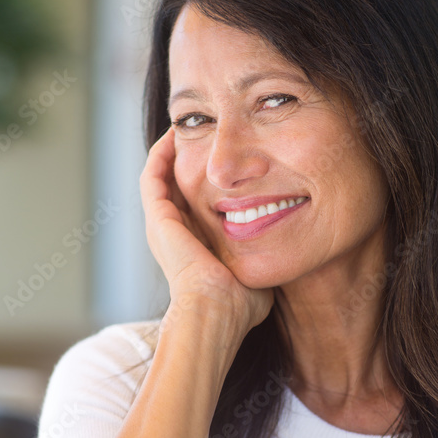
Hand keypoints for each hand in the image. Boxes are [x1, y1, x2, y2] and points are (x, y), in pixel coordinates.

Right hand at [139, 127, 273, 331]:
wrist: (217, 311)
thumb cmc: (239, 305)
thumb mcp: (255, 272)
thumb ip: (264, 259)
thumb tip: (284, 255)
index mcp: (192, 245)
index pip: (194, 204)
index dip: (205, 181)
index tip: (224, 161)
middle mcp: (173, 233)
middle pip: (176, 185)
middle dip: (187, 159)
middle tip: (203, 135)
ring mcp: (162, 225)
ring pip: (160, 177)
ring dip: (170, 151)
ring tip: (185, 126)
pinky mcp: (158, 217)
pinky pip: (153, 175)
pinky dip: (161, 154)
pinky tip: (174, 134)